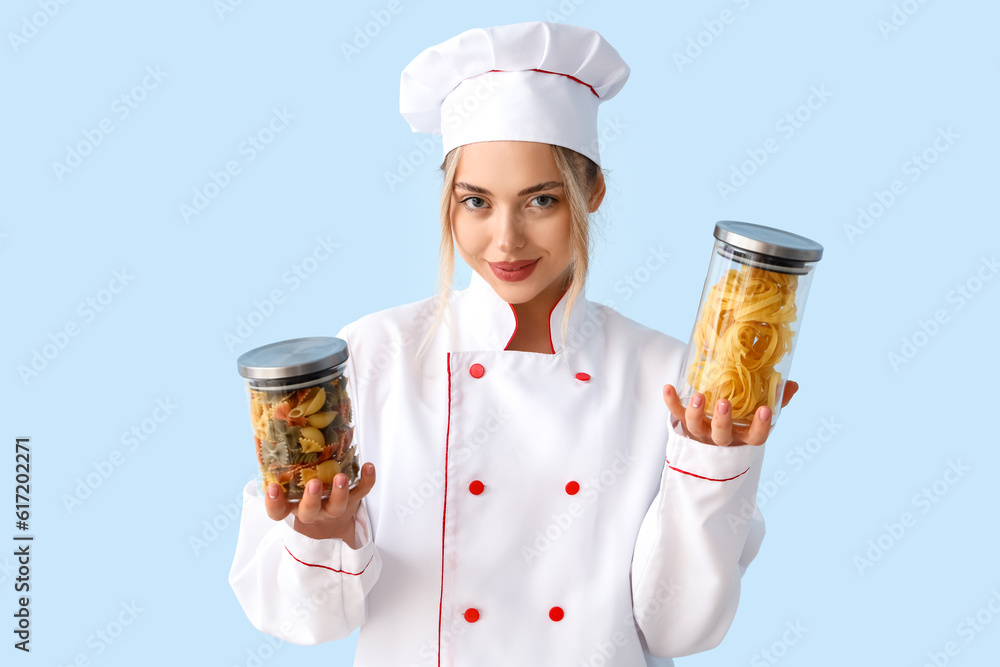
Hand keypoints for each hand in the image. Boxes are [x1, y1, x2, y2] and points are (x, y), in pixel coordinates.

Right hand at [264, 462, 375, 546]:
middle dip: (311, 499)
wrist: (331, 522)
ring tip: (341, 477)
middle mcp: (313, 510)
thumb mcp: (292, 485)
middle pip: (309, 511)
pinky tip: (368, 466)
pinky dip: (367, 480)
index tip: (273, 488)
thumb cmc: (307, 494)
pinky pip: (361, 492)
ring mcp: (333, 507)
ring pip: (336, 506)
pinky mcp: (353, 500)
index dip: (274, 503)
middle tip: (314, 484)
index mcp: (293, 505)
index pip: (278, 511)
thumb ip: (285, 464)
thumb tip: (277, 426)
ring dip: (339, 492)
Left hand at [661, 381, 798, 446]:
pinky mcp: (684, 424)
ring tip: (697, 396)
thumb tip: (792, 384)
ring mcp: (701, 433)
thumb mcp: (759, 415)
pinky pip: (675, 415)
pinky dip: (671, 402)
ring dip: (695, 412)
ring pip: (696, 427)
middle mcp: (721, 438)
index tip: (765, 411)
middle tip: (724, 403)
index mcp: (743, 437)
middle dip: (722, 420)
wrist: (710, 440)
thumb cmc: (741, 422)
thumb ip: (776, 400)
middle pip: (721, 435)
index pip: (756, 437)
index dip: (760, 426)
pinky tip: (668, 387)